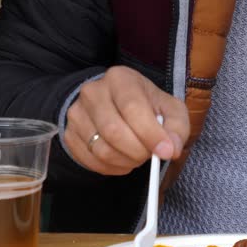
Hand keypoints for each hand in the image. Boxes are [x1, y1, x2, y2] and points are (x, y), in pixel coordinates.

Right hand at [64, 66, 189, 175]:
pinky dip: (111, 168)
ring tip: (137, 156)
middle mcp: (93, 92)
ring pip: (101, 149)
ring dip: (125, 161)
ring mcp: (77, 113)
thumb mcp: (169, 109)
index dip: (150, 134)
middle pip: (114, 131)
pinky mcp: (70, 134)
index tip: (166, 152)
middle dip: (138, 151)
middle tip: (149, 155)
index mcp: (121, 79)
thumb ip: (176, 127)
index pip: (132, 108)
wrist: (113, 103)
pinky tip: (122, 160)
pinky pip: (90, 160)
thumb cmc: (145, 106)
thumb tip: (171, 149)